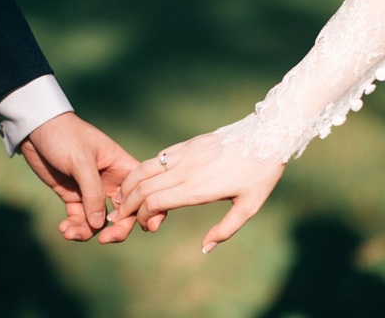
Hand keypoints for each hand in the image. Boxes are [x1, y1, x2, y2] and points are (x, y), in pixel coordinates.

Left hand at [20, 112, 138, 243]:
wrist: (35, 128)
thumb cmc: (65, 136)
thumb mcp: (81, 161)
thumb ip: (92, 192)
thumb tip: (100, 225)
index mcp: (122, 167)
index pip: (141, 191)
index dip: (148, 209)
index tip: (147, 227)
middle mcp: (110, 181)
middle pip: (123, 212)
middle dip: (116, 229)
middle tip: (104, 240)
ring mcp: (91, 190)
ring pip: (99, 220)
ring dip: (87, 231)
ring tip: (70, 232)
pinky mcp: (73, 195)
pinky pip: (79, 218)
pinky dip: (74, 227)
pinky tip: (64, 228)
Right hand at [106, 133, 284, 252]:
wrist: (267, 136)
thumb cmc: (260, 174)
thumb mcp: (249, 207)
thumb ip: (225, 230)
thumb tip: (205, 249)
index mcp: (197, 188)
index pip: (154, 202)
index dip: (142, 216)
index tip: (145, 226)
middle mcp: (185, 170)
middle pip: (142, 187)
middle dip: (126, 205)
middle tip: (118, 217)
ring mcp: (184, 154)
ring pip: (144, 169)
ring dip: (128, 186)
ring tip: (120, 199)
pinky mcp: (186, 144)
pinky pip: (157, 158)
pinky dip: (142, 171)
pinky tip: (139, 180)